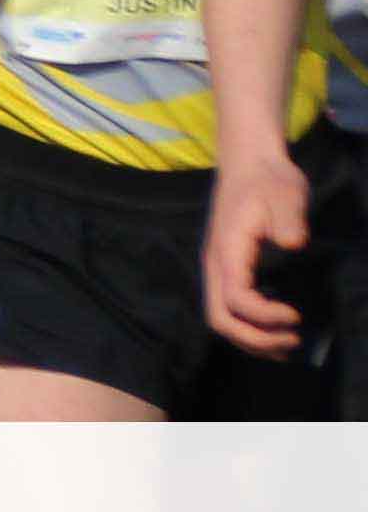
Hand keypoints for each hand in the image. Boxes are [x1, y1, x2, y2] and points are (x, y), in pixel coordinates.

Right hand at [206, 142, 315, 357]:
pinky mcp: (228, 270)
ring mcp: (219, 269)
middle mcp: (216, 265)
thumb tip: (293, 244)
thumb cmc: (268, 179)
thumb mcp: (285, 193)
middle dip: (254, 338)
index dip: (263, 316)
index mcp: (227, 251)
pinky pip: (229, 309)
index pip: (235, 298)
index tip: (296, 316)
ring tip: (287, 347)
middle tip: (292, 341)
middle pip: (219, 318)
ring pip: (221, 318)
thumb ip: (288, 218)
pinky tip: (276, 333)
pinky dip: (250, 329)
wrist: (250, 165)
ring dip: (251, 340)